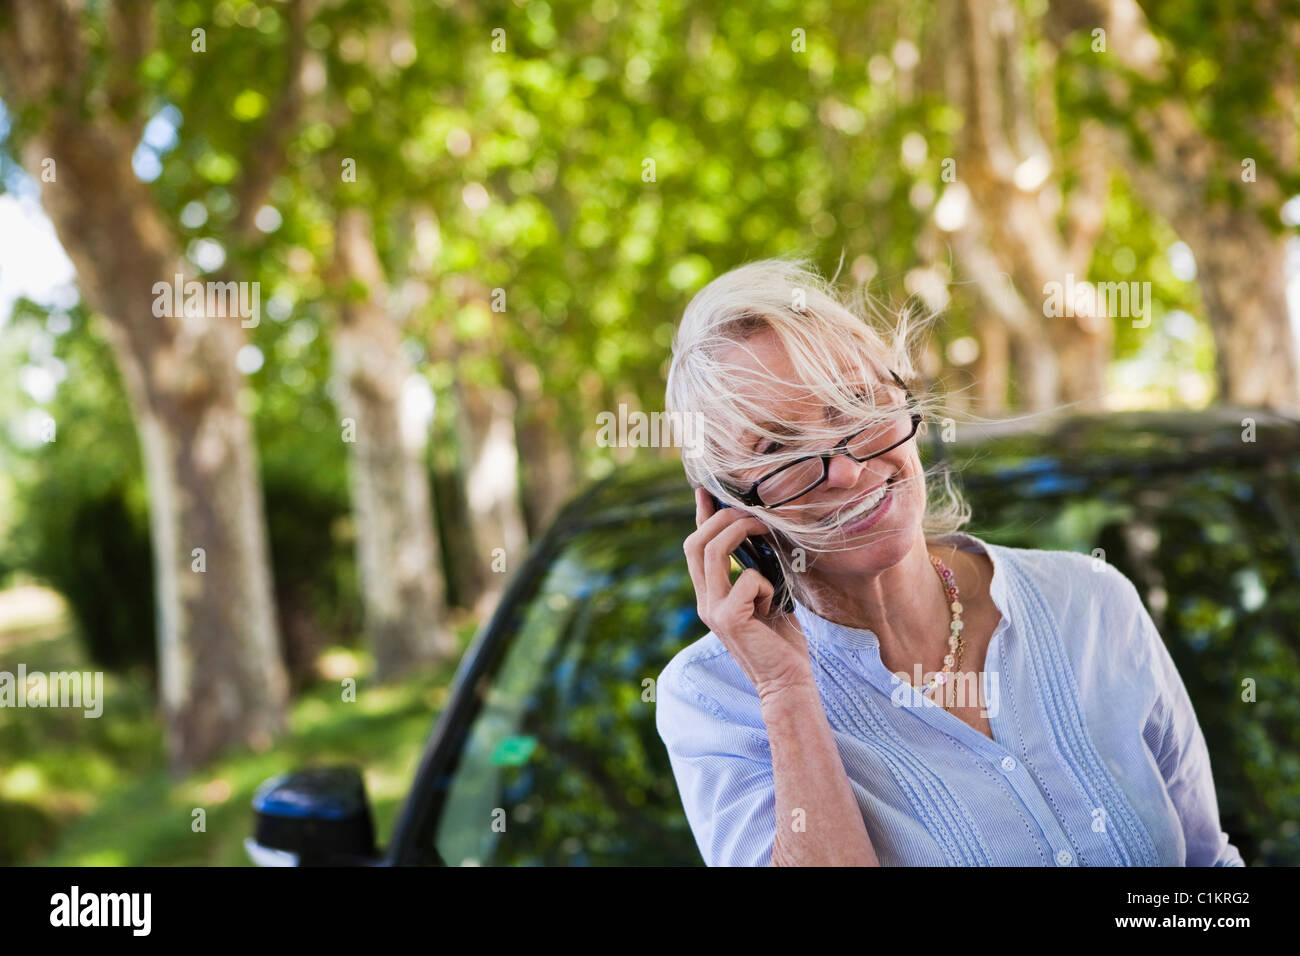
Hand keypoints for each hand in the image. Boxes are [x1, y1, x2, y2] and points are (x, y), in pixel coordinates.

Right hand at [683, 487, 814, 699]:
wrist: (788, 682)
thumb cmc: (782, 640)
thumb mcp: (766, 597)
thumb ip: (754, 572)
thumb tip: (760, 535)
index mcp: (710, 596)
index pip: (696, 547)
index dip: (701, 515)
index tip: (707, 489)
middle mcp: (705, 602)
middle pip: (696, 542)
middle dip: (722, 518)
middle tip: (753, 511)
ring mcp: (713, 611)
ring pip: (713, 551)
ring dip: (740, 532)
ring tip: (765, 528)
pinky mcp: (729, 619)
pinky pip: (745, 578)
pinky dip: (765, 582)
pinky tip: (774, 602)